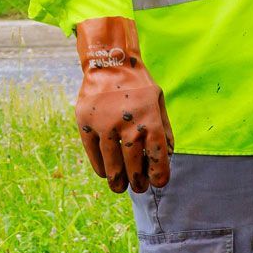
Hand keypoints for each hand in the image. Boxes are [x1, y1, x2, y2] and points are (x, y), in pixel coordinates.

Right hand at [73, 17, 171, 193]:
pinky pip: (93, 151)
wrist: (109, 63)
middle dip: (137, 181)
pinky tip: (104, 172)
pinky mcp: (86, 122)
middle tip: (138, 188)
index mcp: (150, 122)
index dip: (159, 175)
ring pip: (112, 162)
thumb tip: (167, 158)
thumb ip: (164, 131)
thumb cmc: (139, 88)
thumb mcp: (159, 105)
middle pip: (133, 164)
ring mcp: (105, 125)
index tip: (157, 183)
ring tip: (119, 187)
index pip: (157, 157)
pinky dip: (99, 165)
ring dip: (116, 179)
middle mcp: (128, 125)